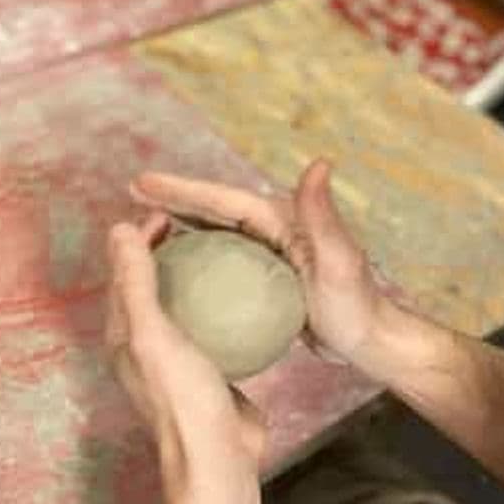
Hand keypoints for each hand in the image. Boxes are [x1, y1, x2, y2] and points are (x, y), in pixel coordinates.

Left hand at [105, 215, 265, 487]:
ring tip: (225, 249)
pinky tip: (250, 294)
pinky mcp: (210, 370)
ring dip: (197, 275)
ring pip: (184, 305)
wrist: (218, 457)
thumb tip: (119, 230)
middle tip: (200, 225)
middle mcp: (145, 346)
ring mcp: (179, 360)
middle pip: (152, 286)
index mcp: (122, 335)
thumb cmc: (182, 397)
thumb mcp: (153, 333)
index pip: (123, 274)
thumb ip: (136, 282)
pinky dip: (226, 305)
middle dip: (169, 251)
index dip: (139, 239)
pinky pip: (215, 327)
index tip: (169, 211)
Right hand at [130, 160, 394, 371]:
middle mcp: (274, 228)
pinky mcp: (267, 277)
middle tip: (133, 191)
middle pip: (215, 208)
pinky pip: (223, 261)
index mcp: (284, 218)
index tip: (144, 183)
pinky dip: (197, 256)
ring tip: (145, 222)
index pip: (225, 199)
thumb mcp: (340, 262)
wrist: (370, 340)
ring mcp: (269, 252)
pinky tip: (175, 269)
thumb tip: (320, 164)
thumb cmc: (356, 306)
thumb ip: (323, 215)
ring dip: (181, 223)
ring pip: (216, 232)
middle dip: (174, 197)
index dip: (183, 189)